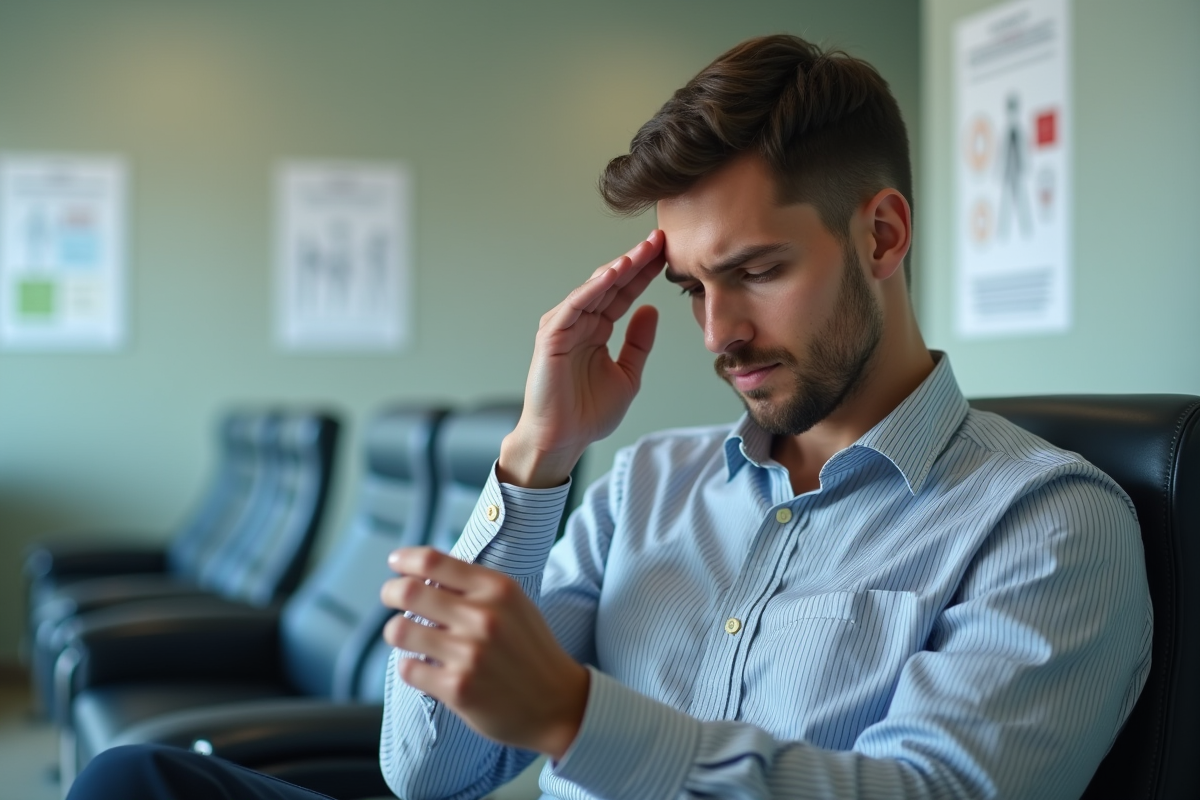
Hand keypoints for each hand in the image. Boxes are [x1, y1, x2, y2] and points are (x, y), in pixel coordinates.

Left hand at [381, 547, 589, 759]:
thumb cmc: (530, 649)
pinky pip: (408, 668)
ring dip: (396, 631)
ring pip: (399, 630)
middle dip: (390, 592)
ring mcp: (469, 654)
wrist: (557, 703)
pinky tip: (425, 667)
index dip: (406, 559)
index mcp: (498, 589)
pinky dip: (410, 666)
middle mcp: (483, 617)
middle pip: (408, 591)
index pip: (434, 562)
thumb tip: (423, 572)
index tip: (395, 564)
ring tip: (407, 636)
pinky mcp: (458, 689)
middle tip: (390, 597)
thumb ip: (475, 586)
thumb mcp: (514, 604)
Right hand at [499, 230, 665, 486]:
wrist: (563, 440)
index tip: (667, 254)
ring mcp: (565, 328)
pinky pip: (574, 307)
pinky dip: (591, 290)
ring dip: (616, 269)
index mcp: (598, 330)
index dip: (645, 274)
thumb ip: (639, 343)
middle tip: (659, 239)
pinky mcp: (552, 338)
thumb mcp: (628, 374)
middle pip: (611, 285)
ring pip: (593, 290)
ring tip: (639, 252)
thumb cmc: (588, 413)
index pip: (624, 294)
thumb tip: (651, 310)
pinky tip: (611, 276)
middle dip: (635, 262)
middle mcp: (581, 323)